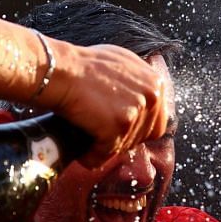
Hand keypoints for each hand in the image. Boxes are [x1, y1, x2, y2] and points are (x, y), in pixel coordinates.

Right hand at [40, 40, 171, 169]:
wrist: (62, 70)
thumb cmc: (83, 65)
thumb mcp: (122, 63)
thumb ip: (138, 81)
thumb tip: (142, 98)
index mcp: (155, 82)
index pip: (158, 119)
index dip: (139, 129)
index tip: (121, 132)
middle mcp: (152, 95)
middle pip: (145, 135)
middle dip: (124, 141)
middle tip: (105, 142)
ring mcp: (138, 110)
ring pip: (127, 144)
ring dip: (108, 150)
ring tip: (91, 149)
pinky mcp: (120, 124)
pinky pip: (109, 152)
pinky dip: (94, 158)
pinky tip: (84, 157)